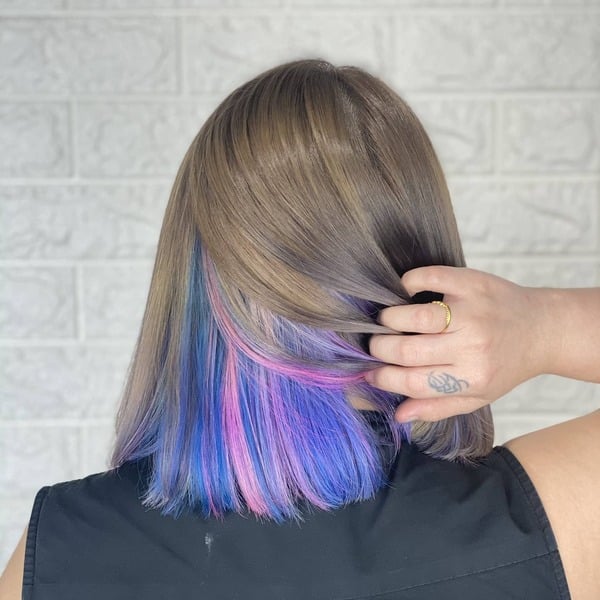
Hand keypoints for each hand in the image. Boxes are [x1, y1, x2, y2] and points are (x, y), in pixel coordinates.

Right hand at [365, 266, 550, 422]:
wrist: (542, 329)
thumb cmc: (504, 365)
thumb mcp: (477, 396)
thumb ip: (437, 407)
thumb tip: (399, 415)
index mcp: (471, 378)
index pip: (413, 382)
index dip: (384, 378)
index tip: (370, 374)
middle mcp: (472, 346)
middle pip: (407, 350)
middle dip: (380, 349)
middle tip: (376, 346)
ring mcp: (472, 312)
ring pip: (414, 316)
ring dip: (390, 319)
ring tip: (387, 322)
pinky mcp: (471, 283)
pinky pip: (428, 278)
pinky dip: (409, 282)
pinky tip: (406, 292)